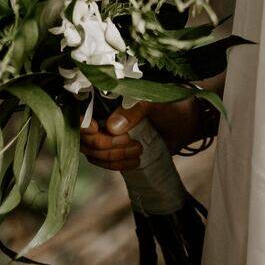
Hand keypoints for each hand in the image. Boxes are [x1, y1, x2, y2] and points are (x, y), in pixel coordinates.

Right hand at [79, 95, 200, 172]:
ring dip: (114, 156)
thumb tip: (111, 127)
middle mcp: (101, 117)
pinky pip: (104, 163)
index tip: (94, 128)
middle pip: (85, 138)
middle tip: (133, 143)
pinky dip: (117, 165)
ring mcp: (105, 136)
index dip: (81, 123)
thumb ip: (134, 110)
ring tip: (139, 150)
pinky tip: (135, 162)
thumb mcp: (154, 103)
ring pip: (93, 153)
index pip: (80, 112)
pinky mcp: (113, 151)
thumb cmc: (169, 106)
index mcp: (107, 99)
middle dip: (106, 144)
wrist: (184, 124)